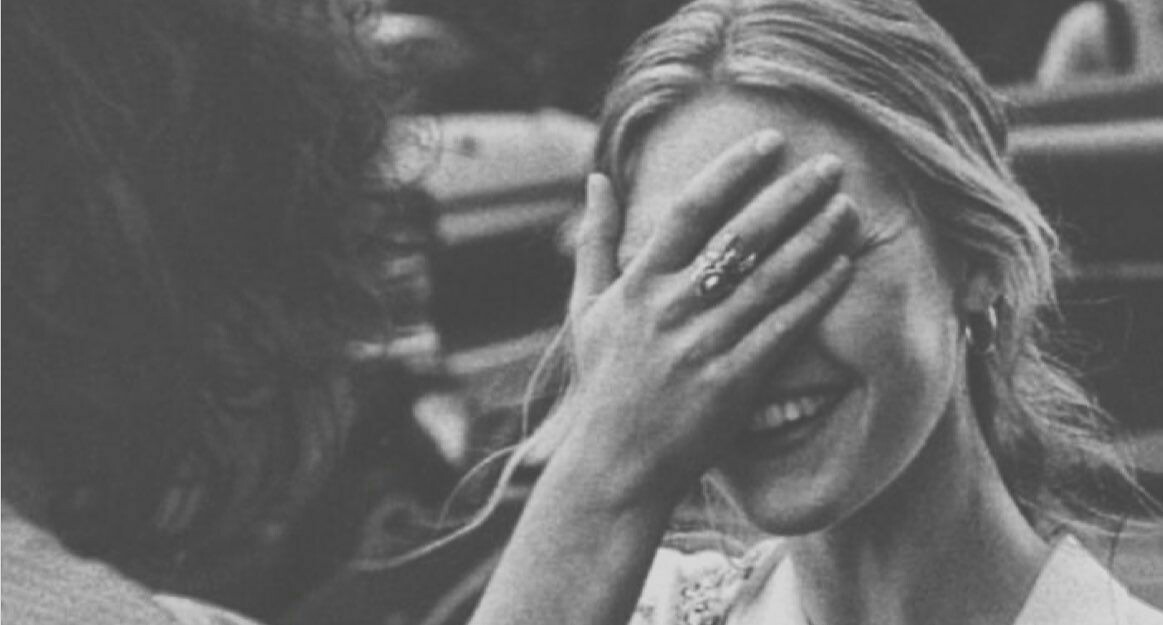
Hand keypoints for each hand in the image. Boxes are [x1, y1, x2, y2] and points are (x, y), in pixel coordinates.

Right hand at [542, 130, 858, 502]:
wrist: (618, 463)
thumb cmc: (605, 382)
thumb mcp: (587, 309)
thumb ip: (595, 242)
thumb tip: (596, 179)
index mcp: (638, 284)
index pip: (689, 210)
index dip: (732, 171)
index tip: (769, 142)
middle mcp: (672, 309)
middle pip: (740, 237)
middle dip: (790, 196)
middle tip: (830, 165)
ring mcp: (703, 346)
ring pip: (770, 280)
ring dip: (814, 239)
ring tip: (848, 208)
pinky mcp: (732, 383)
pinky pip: (783, 330)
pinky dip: (815, 295)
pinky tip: (844, 267)